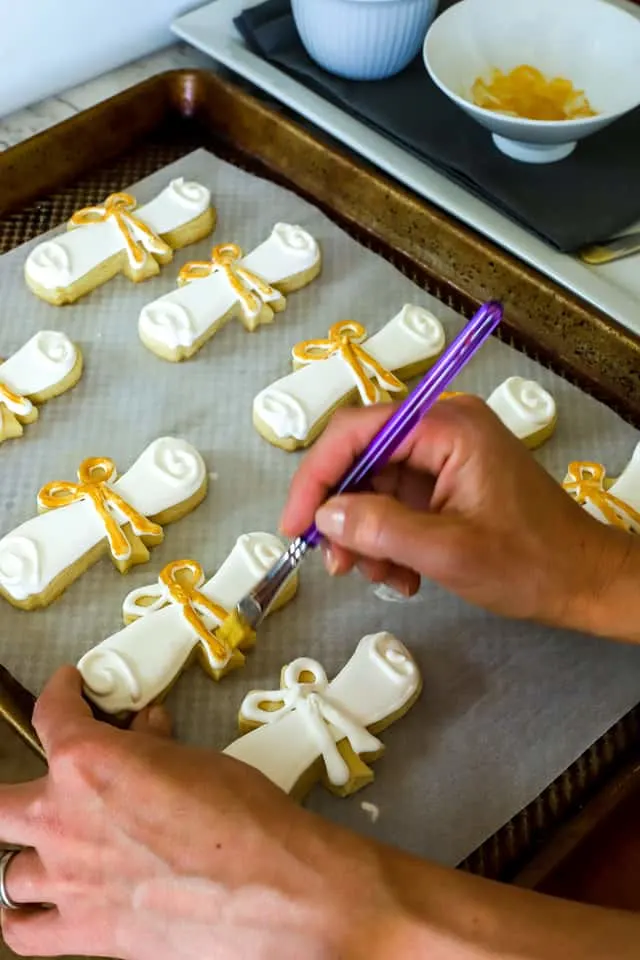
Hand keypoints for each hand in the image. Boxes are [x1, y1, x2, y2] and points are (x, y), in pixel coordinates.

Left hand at [0, 669, 387, 959]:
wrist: (272, 886)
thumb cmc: (243, 817)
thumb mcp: (196, 759)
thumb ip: (153, 746)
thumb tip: (145, 733)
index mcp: (87, 762)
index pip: (52, 715)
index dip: (59, 694)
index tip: (67, 689)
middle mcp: (62, 819)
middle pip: (3, 803)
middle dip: (22, 790)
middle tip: (53, 783)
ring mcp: (66, 881)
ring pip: (11, 871)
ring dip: (33, 856)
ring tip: (59, 849)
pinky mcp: (84, 933)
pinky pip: (22, 932)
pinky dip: (25, 919)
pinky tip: (39, 908)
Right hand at [281, 397, 633, 633]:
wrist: (584, 583)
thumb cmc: (531, 563)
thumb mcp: (448, 552)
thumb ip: (381, 529)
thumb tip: (325, 514)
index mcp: (448, 427)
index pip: (357, 431)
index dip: (317, 476)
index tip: (297, 524)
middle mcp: (442, 430)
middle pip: (362, 460)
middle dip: (345, 515)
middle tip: (338, 564)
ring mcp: (444, 457)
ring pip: (375, 488)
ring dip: (367, 536)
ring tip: (385, 577)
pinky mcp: (446, 483)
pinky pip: (397, 505)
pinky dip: (389, 541)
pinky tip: (404, 575)